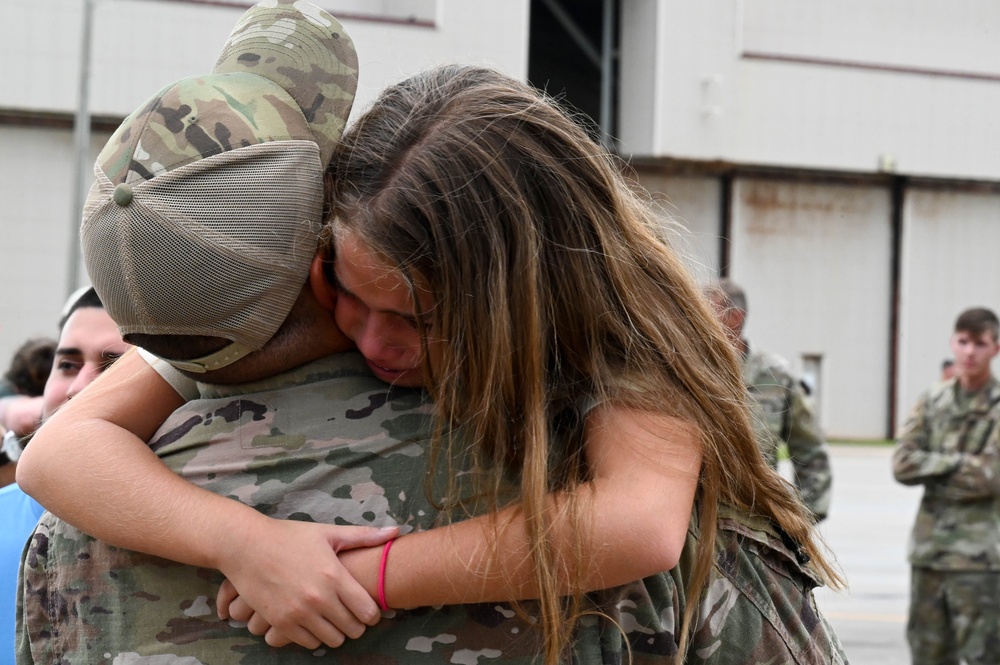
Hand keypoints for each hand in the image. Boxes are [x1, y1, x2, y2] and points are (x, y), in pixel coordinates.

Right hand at [215, 520, 396, 648]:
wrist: (246, 547)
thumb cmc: (289, 536)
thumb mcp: (327, 533)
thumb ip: (363, 536)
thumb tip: (395, 531)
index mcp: (334, 575)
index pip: (368, 611)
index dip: (373, 613)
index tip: (368, 607)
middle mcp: (319, 598)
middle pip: (353, 629)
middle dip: (357, 623)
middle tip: (352, 614)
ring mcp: (299, 613)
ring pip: (333, 640)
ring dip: (337, 632)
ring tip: (334, 618)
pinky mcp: (280, 622)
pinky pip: (308, 643)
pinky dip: (315, 636)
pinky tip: (314, 621)